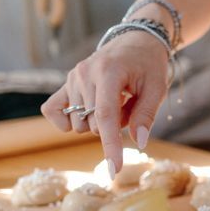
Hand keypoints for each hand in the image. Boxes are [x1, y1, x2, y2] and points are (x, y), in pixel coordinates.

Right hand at [41, 32, 168, 176]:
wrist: (135, 41)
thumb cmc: (148, 66)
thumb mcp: (156, 88)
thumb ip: (146, 115)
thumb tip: (139, 142)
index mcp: (109, 72)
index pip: (105, 116)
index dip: (110, 145)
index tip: (114, 169)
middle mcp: (84, 74)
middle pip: (93, 124)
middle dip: (113, 126)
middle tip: (127, 105)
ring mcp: (72, 78)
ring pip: (78, 122)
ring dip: (98, 122)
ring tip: (114, 101)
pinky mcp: (66, 82)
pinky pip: (53, 111)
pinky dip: (68, 121)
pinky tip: (86, 113)